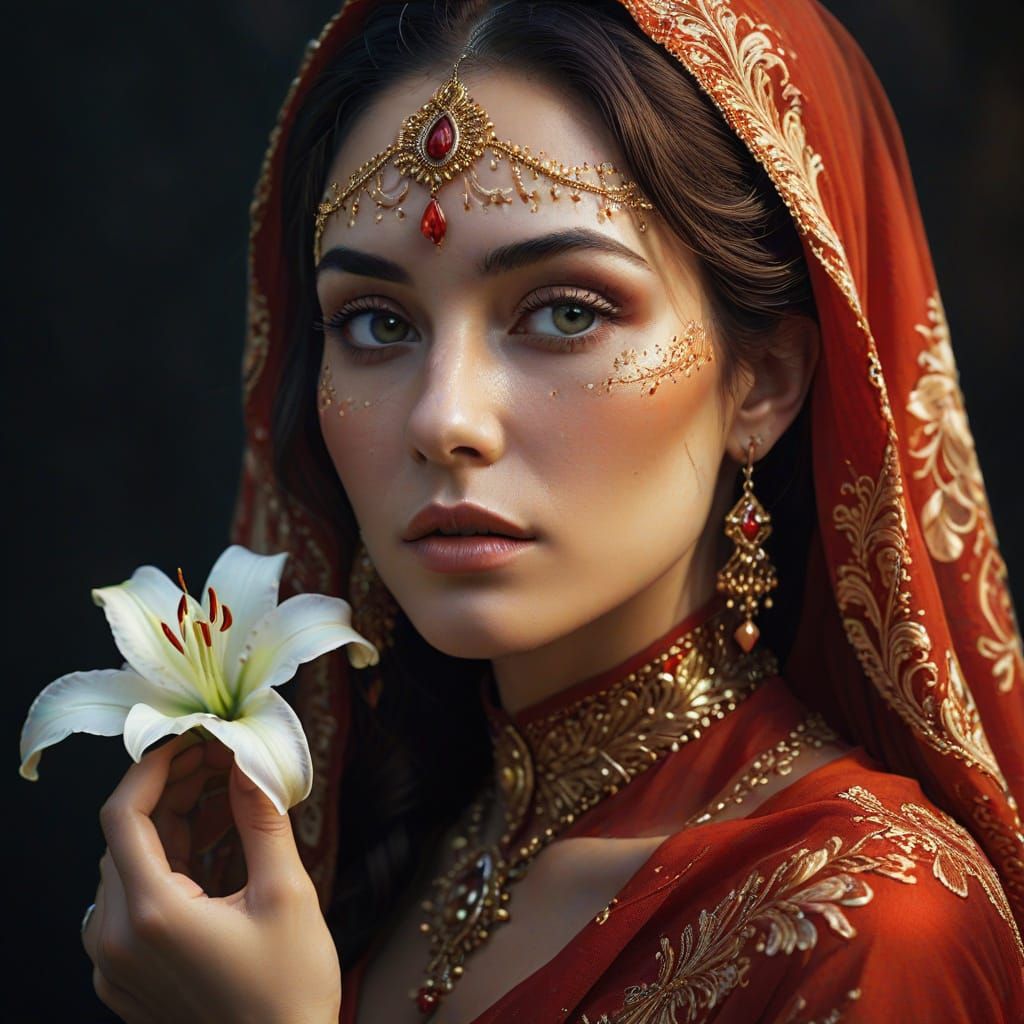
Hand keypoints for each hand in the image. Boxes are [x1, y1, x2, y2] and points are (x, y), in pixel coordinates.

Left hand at [81, 734, 341, 1023]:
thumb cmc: (289, 988)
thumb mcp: (286, 893)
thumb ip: (261, 819)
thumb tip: (249, 759)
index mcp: (152, 916)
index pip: (124, 816)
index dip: (154, 767)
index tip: (191, 739)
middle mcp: (117, 940)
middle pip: (126, 838)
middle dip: (174, 790)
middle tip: (222, 762)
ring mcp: (115, 965)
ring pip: (129, 867)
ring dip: (174, 825)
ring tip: (227, 799)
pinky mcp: (124, 979)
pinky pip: (132, 903)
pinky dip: (168, 865)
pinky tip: (214, 847)